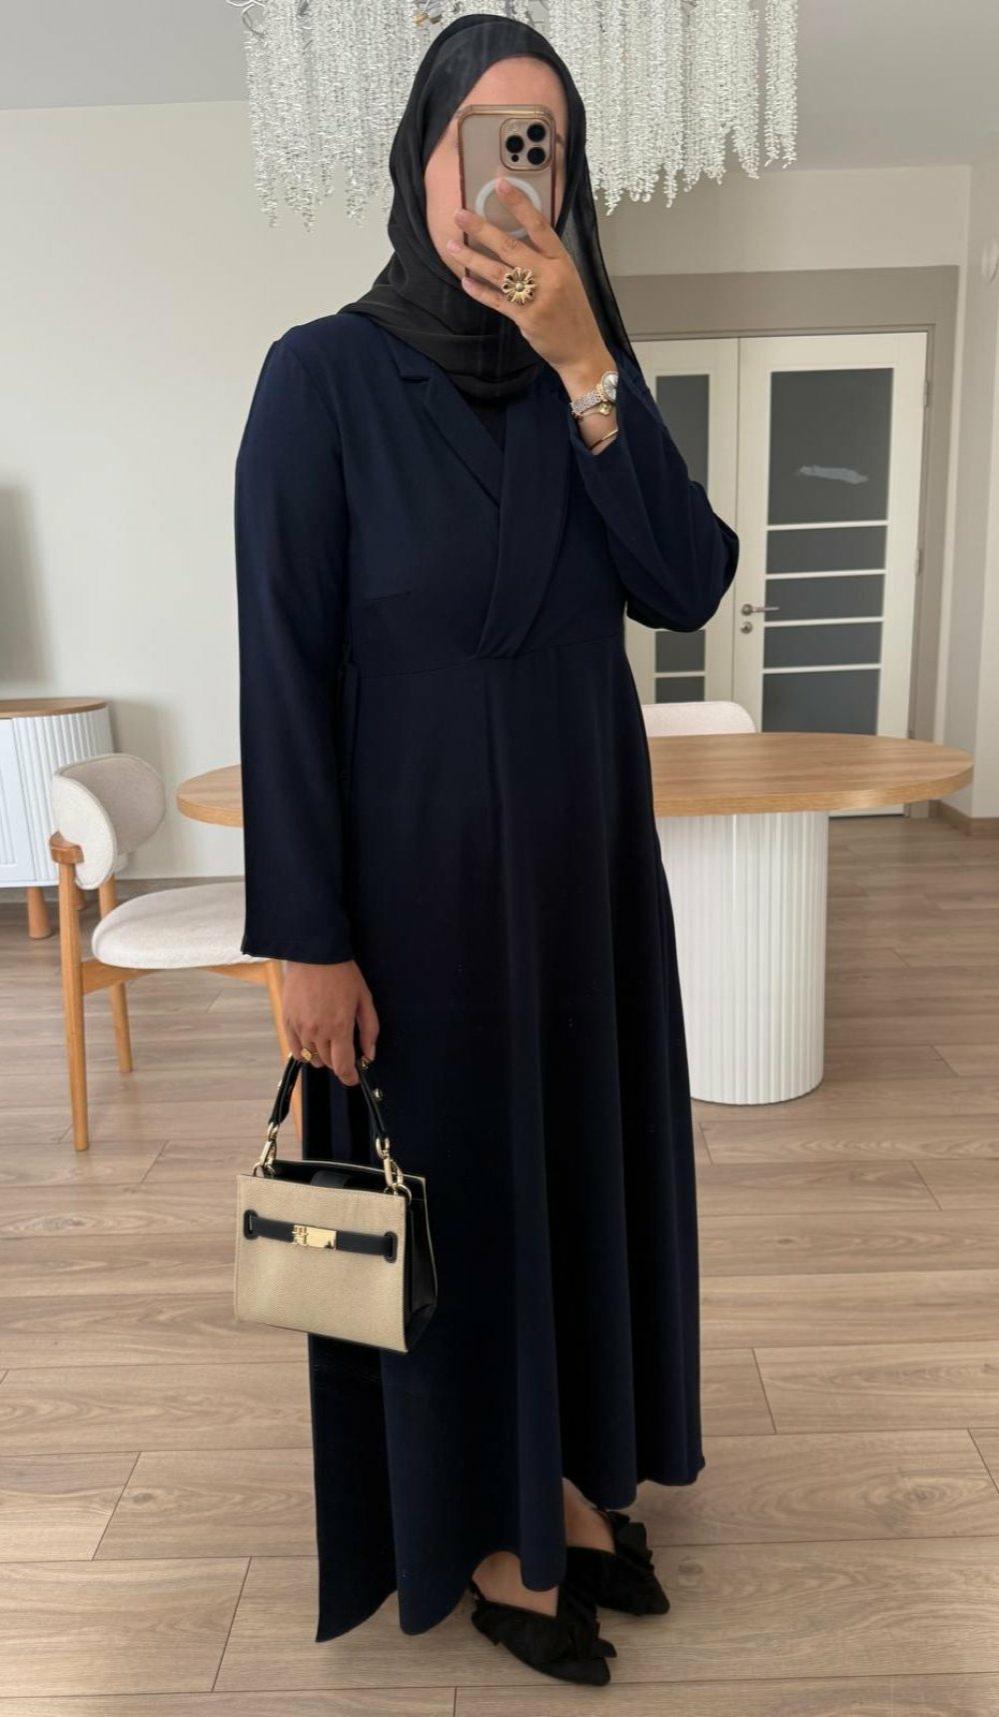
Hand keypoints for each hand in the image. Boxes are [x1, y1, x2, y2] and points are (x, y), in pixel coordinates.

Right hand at [282, 960, 378, 1086]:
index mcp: (339, 1028)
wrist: (314, 954)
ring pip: (313, 1057)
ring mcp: (300, 1028)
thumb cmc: (343, 974)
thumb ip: (369, 1030)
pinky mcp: (287, 1022)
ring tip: (329, 1039)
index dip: (350, 1077)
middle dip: (339, 1060)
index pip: (343, 1066)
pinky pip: (295, 1050)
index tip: (353, 1078)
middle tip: (346, 1048)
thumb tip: (368, 1055)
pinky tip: (313, 1044)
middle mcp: (318, 1032)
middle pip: (328, 1063)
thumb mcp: (364, 999)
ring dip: (323, 1055)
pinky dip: (305, 1052)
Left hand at [446, 178, 615, 399]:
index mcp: (562, 261)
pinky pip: (497, 301)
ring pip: (498, 273)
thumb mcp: (566, 278)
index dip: (519, 204)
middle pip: (511, 247)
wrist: (582, 349)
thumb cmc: (572, 311)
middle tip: (460, 215)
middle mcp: (550, 276)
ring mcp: (538, 298)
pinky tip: (465, 281)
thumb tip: (513, 238)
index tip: (500, 183)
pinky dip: (480, 291)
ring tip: (452, 246)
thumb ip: (544, 259)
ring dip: (472, 259)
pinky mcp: (526, 319)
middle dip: (482, 229)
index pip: (539, 226)